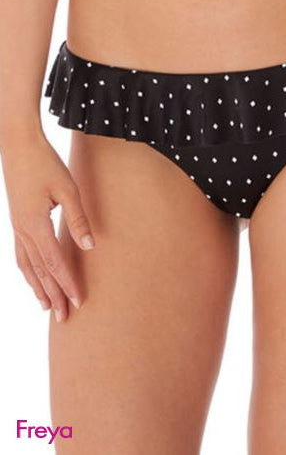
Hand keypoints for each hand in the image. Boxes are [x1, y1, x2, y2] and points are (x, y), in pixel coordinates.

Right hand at [1, 132, 94, 321]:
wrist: (18, 146)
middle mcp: (22, 231)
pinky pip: (21, 254)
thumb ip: (78, 219)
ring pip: (27, 266)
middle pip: (40, 271)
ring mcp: (16, 227)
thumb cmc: (45, 164)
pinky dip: (28, 272)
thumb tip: (90, 245)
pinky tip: (33, 278)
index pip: (55, 263)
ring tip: (47, 306)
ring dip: (39, 288)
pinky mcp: (16, 221)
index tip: (79, 302)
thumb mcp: (67, 189)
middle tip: (65, 318)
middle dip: (54, 295)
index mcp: (35, 225)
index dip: (68, 284)